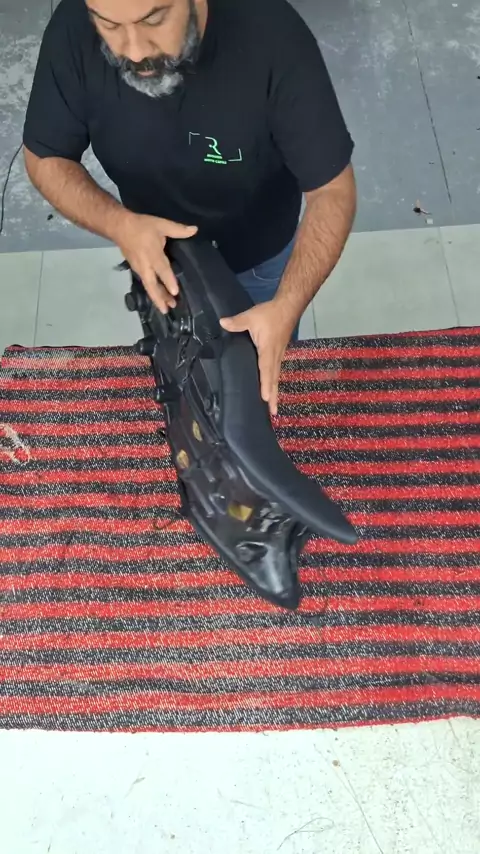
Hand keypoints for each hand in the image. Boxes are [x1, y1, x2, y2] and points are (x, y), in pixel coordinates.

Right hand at [114, 212, 196, 312]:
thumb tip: (195, 230)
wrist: (119, 227)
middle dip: (160, 298)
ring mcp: (140, 269)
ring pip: (149, 287)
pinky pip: (146, 284)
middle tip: (169, 308)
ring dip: (157, 298)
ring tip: (166, 308)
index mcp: (153, 254)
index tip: (175, 292)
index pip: (162, 270)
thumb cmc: (141, 226)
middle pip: (152, 285)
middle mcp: (146, 265)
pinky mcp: (137, 270)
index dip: (169, 281)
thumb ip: (178, 229)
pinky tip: (159, 297)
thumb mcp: (161, 224)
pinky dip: (153, 292)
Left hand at [220, 300, 295, 415]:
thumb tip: (222, 323)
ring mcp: (279, 355)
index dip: (265, 385)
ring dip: (274, 391)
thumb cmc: (270, 313)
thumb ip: (237, 322)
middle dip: (273, 396)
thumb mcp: (251, 316)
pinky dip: (274, 382)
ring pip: (276, 376)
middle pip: (274, 379)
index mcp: (268, 350)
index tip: (265, 399)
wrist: (288, 307)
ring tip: (273, 407)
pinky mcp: (279, 353)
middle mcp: (275, 356)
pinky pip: (276, 371)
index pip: (266, 370)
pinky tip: (271, 388)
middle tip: (273, 412)